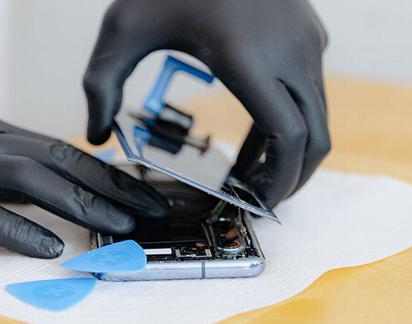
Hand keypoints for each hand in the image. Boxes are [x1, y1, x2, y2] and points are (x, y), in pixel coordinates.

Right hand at [0, 108, 167, 257]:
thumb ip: (3, 171)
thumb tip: (50, 194)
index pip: (63, 150)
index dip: (106, 174)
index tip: (140, 195)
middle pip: (57, 159)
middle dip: (108, 188)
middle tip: (147, 213)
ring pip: (27, 178)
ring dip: (77, 204)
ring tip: (116, 228)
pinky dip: (16, 228)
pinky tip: (46, 247)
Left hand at [84, 0, 329, 207]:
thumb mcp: (121, 29)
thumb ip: (100, 86)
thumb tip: (96, 135)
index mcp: (249, 59)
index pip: (289, 138)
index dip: (280, 181)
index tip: (258, 204)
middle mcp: (290, 53)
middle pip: (316, 137)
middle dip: (291, 178)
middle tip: (258, 202)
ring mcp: (307, 41)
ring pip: (316, 117)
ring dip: (288, 153)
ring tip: (248, 176)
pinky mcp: (308, 34)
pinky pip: (309, 94)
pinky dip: (288, 124)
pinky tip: (253, 137)